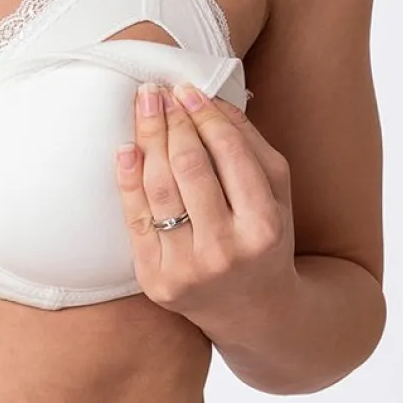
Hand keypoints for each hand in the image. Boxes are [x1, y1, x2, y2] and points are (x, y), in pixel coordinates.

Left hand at [115, 83, 296, 324]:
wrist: (255, 312)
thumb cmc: (265, 238)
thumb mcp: (276, 194)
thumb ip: (250, 144)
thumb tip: (211, 100)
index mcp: (264, 226)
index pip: (229, 154)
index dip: (204, 116)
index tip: (185, 89)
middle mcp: (226, 251)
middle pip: (189, 167)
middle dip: (171, 120)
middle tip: (157, 91)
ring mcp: (188, 269)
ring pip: (159, 188)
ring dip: (147, 138)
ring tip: (142, 106)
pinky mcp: (156, 281)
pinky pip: (136, 219)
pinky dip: (127, 179)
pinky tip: (126, 148)